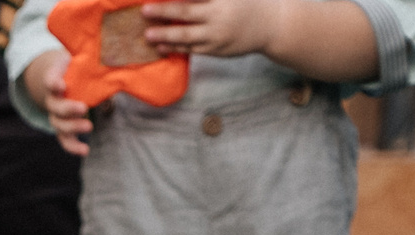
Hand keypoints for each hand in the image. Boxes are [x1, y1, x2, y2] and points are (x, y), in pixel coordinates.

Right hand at [22, 50, 94, 156]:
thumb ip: (92, 58)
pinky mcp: (63, 127)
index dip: (54, 83)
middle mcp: (52, 98)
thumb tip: (118, 57)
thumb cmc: (76, 66)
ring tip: (89, 126)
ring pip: (59, 125)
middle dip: (68, 108)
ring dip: (72, 127)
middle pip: (55, 106)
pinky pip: (65, 140)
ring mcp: (56, 115)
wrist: (64, 78)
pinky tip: (85, 151)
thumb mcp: (81, 58)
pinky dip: (73, 146)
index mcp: (55, 78)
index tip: (62, 85)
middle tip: (83, 108)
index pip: (50, 80)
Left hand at [140, 0, 281, 60]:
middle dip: (164, 12)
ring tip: (148, 34)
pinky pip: (192, 50)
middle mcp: (219, 16)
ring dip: (165, 35)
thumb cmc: (247, 2)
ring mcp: (217, 35)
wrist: (270, 26)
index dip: (175, 1)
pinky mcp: (216, 50)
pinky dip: (176, 48)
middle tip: (144, 10)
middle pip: (186, 13)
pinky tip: (161, 45)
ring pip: (187, 37)